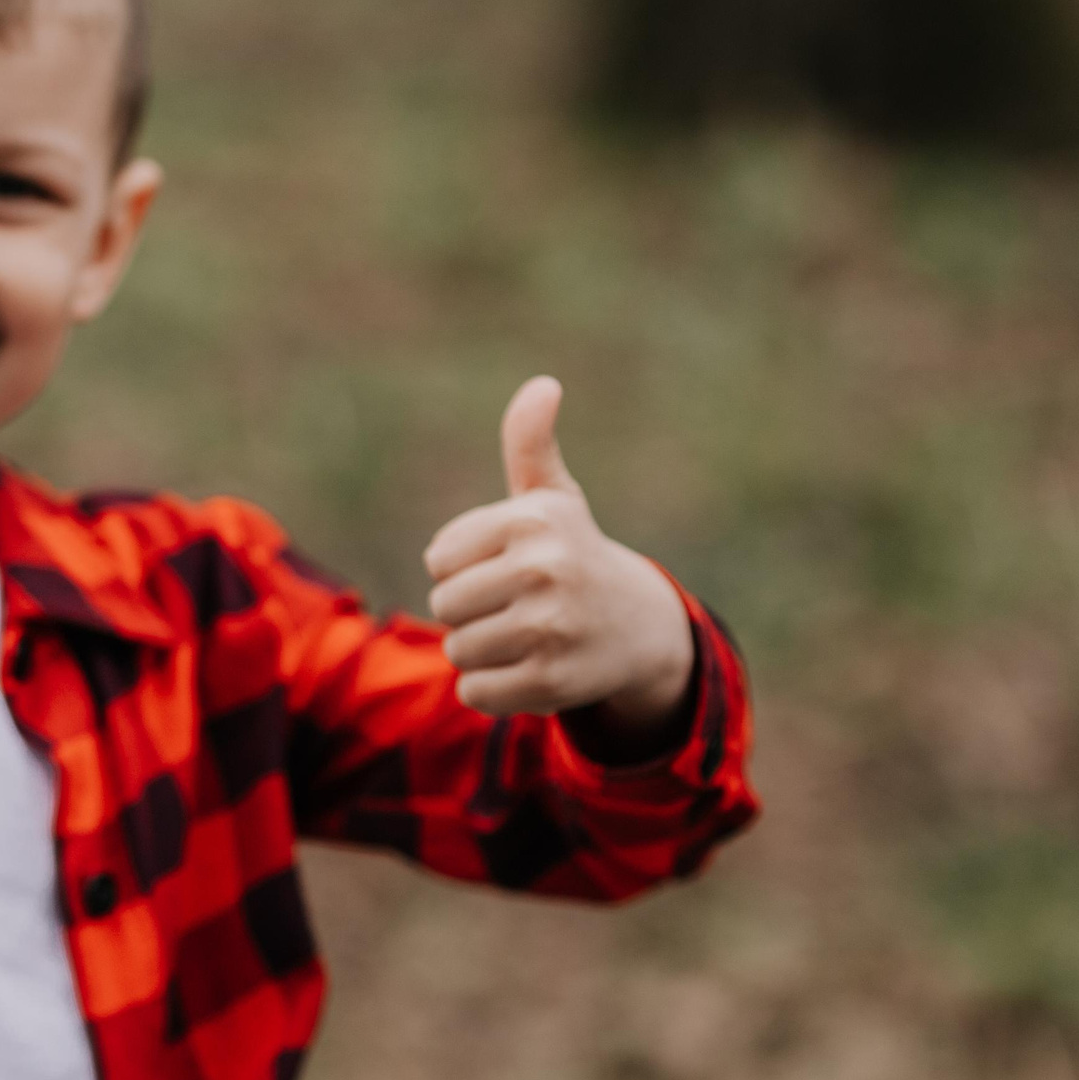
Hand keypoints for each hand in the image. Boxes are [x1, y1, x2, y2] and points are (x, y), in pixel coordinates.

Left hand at [422, 377, 693, 732]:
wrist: (639, 628)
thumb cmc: (574, 554)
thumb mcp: (552, 498)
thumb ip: (530, 444)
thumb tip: (543, 386)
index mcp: (532, 520)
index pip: (439, 559)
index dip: (464, 568)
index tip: (508, 565)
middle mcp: (544, 569)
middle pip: (444, 606)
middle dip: (470, 612)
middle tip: (517, 606)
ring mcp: (550, 628)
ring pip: (458, 651)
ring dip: (482, 651)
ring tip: (527, 636)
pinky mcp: (552, 682)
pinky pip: (475, 693)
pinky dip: (491, 690)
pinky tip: (530, 669)